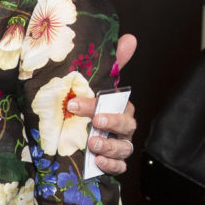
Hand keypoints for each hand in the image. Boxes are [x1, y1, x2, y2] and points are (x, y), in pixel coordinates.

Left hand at [72, 31, 137, 174]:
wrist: (72, 139)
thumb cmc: (87, 109)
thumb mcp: (93, 86)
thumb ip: (112, 65)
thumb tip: (131, 37)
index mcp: (119, 107)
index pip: (118, 103)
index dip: (100, 103)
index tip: (74, 104)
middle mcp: (122, 126)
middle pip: (126, 124)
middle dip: (111, 122)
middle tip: (94, 121)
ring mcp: (119, 145)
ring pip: (124, 147)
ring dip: (110, 145)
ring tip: (93, 144)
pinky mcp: (113, 164)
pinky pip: (120, 166)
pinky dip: (112, 165)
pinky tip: (99, 162)